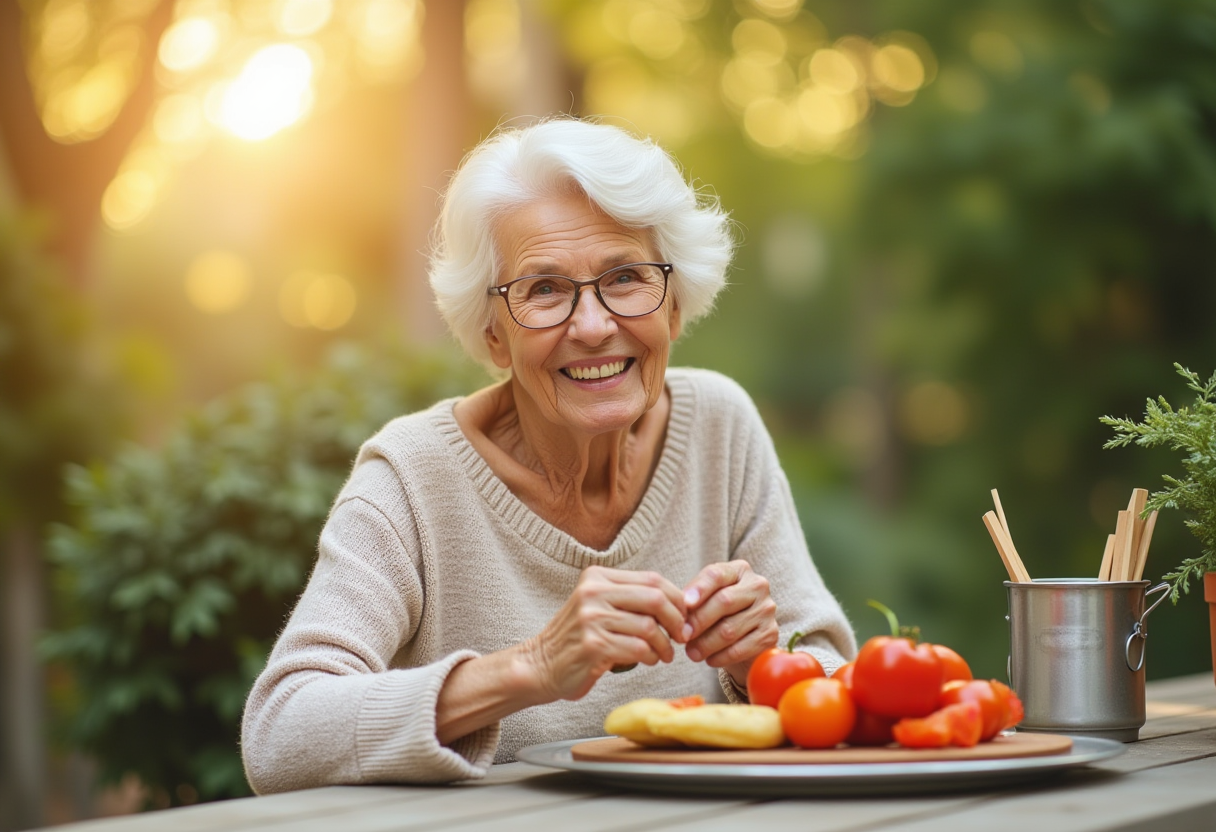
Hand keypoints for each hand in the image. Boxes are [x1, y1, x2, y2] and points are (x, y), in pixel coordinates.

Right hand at [523, 565, 687, 701]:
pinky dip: (651, 657)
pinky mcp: (593, 645)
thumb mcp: (599, 606)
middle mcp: (593, 592)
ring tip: (664, 654)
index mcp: (597, 577)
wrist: (540, 665)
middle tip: (681, 637)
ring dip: (664, 645)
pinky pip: (638, 649)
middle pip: (655, 599)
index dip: (677, 599)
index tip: (683, 617)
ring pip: (649, 627)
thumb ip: (631, 600)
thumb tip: (681, 604)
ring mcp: (591, 618)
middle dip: (676, 621)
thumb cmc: (579, 639)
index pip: (652, 580)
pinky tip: (649, 660)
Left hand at [682, 560, 778, 687]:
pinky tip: (710, 660)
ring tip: (691, 653)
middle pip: (724, 601)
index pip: (716, 574)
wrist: (745, 637)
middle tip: (682, 636)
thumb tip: (680, 612)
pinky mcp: (771, 634)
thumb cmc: (719, 613)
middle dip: (699, 620)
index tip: (684, 604)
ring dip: (706, 644)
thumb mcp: (706, 599)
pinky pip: (741, 648)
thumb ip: (694, 601)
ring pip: (730, 629)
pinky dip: (721, 657)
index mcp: (739, 570)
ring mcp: (767, 609)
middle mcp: (757, 585)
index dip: (699, 589)